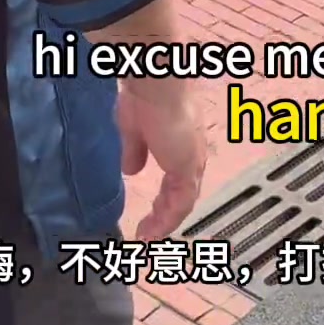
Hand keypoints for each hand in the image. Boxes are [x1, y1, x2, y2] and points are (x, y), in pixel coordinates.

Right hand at [116, 82, 206, 239]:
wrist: (156, 85)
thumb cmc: (144, 98)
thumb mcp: (133, 129)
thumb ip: (135, 150)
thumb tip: (131, 170)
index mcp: (181, 142)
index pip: (177, 177)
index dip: (165, 198)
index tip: (150, 213)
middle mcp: (191, 153)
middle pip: (182, 192)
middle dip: (165, 213)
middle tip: (148, 231)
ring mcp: (192, 160)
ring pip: (182, 201)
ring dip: (165, 222)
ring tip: (147, 239)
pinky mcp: (188, 167)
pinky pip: (181, 203)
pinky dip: (167, 221)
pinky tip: (152, 233)